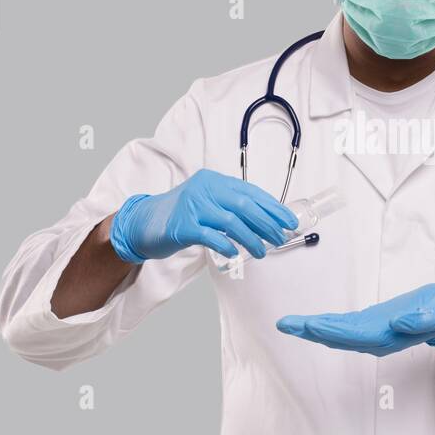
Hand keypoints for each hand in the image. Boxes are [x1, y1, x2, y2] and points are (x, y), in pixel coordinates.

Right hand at [108, 169, 298, 262]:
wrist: (145, 222)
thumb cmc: (182, 215)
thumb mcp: (208, 202)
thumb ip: (231, 207)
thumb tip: (267, 222)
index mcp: (214, 180)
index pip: (250, 192)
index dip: (273, 207)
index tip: (289, 221)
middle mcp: (204, 189)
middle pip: (244, 205)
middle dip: (267, 223)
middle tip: (281, 238)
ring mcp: (192, 206)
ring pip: (231, 222)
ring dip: (251, 238)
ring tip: (262, 251)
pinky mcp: (182, 226)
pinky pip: (210, 236)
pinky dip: (226, 245)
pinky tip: (235, 253)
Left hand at [276, 283, 434, 355]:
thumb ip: (420, 320)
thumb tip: (398, 322)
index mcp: (387, 335)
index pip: (354, 335)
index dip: (331, 331)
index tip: (311, 326)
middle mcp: (374, 339)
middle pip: (337, 337)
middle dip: (311, 331)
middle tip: (286, 324)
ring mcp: (370, 334)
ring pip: (335, 334)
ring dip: (311, 329)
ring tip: (288, 324)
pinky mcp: (369, 325)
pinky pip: (341, 327)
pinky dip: (323, 325)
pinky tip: (308, 324)